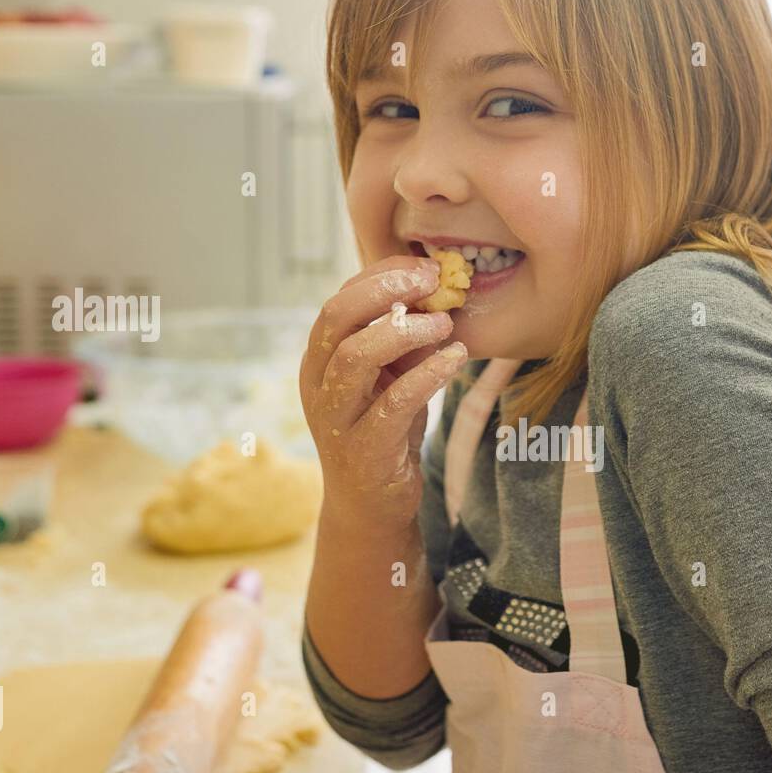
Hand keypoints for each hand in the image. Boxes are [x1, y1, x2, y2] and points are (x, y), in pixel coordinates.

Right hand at [299, 255, 468, 525]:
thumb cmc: (384, 431)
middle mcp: (317, 384)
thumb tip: (439, 291)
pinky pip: (392, 404)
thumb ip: (403, 339)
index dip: (380, 275)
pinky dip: (427, 375)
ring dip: (405, 331)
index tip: (424, 266)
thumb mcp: (391, 377)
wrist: (371, 506)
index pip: (340, 300)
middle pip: (337, 318)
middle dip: (385, 290)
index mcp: (319, 359)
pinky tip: (454, 359)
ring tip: (445, 324)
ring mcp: (336, 419)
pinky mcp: (364, 450)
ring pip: (355, 356)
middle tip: (432, 282)